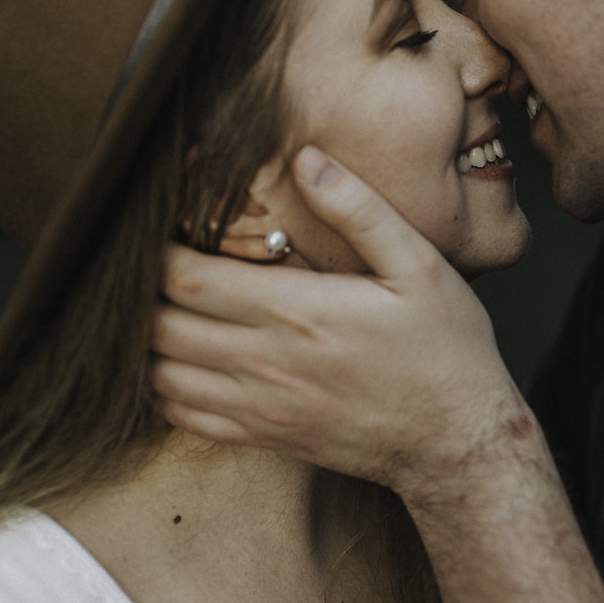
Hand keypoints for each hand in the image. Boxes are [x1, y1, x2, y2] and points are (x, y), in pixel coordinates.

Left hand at [151, 147, 533, 497]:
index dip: (157, 249)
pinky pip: (184, 418)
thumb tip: (307, 159)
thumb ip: (360, 209)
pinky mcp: (265, 437)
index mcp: (297, 312)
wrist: (460, 444)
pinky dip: (164, 389)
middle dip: (143, 292)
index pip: (186, 278)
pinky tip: (182, 361)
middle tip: (154, 264)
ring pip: (160, 374)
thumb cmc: (446, 352)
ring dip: (148, 341)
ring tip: (163, 308)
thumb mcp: (420, 266)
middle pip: (159, 325)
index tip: (162, 226)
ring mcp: (261, 407)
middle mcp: (267, 363)